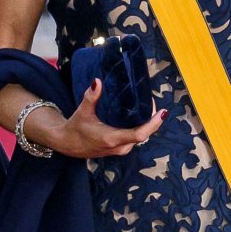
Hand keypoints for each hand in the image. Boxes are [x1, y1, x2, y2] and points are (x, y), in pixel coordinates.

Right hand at [32, 79, 166, 158]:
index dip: (153, 124)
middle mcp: (119, 146)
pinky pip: (135, 138)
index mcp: (111, 138)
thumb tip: (98, 82)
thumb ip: (91, 97)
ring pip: (141, 137)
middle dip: (152, 120)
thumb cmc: (75, 128)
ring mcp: (120, 149)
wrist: (67, 145)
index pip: (140, 134)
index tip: (163, 112)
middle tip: (152, 101)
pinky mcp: (120, 149)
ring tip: (148, 106)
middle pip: (144, 134)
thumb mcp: (82, 112)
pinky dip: (141, 128)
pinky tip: (140, 116)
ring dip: (147, 124)